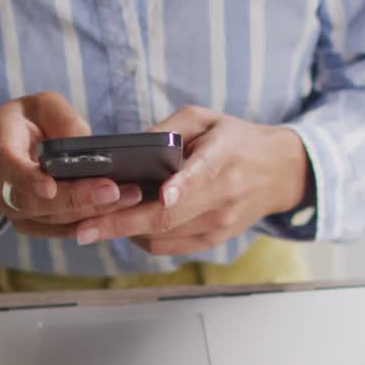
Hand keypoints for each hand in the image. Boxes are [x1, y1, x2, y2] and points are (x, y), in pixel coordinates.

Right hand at [0, 92, 141, 236]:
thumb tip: (89, 144)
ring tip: (130, 197)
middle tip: (116, 190)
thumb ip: (60, 117)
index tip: (49, 186)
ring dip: (92, 212)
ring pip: (53, 219)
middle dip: (77, 198)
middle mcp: (3, 189)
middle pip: (37, 203)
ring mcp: (15, 212)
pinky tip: (120, 214)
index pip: (9, 168)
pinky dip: (89, 225)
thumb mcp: (36, 106)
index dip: (28, 179)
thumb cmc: (17, 125)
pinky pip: (60, 230)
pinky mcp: (31, 225)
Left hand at [73, 106, 307, 255]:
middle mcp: (223, 198)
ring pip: (163, 237)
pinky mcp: (213, 240)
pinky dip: (141, 238)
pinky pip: (168, 246)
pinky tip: (122, 226)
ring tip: (91, 225)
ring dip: (124, 233)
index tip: (160, 195)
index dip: (180, 189)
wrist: (280, 173)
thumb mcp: (206, 119)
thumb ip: (168, 130)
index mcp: (224, 160)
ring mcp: (218, 225)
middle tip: (84, 229)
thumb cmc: (237, 140)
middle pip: (168, 218)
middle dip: (121, 225)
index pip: (201, 178)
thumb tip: (128, 148)